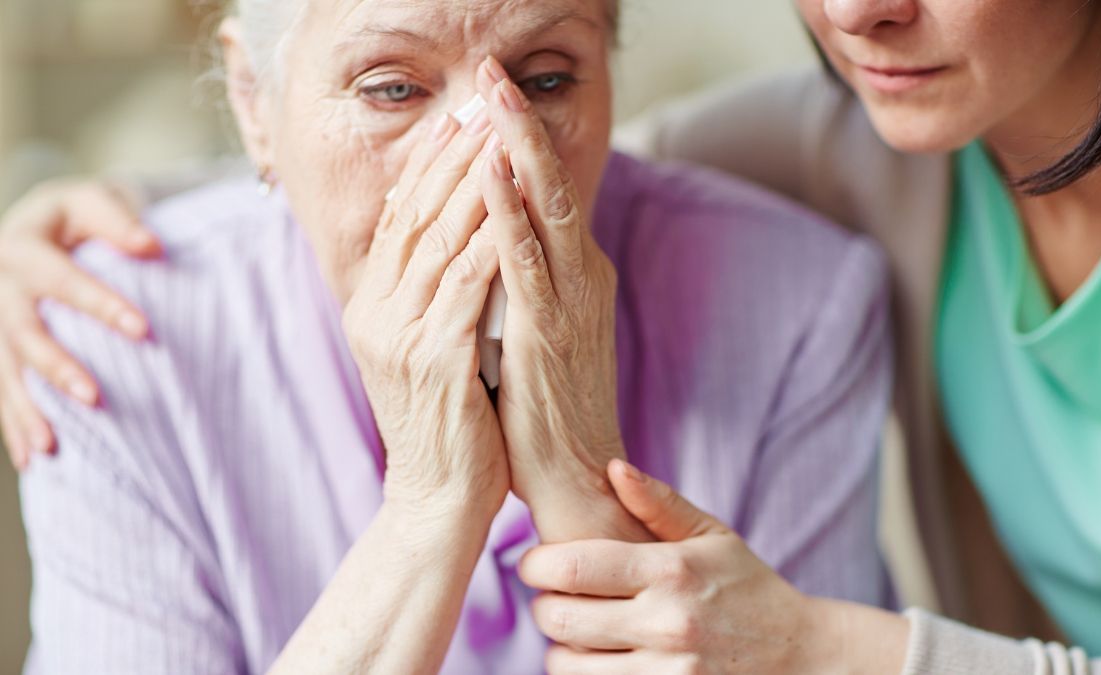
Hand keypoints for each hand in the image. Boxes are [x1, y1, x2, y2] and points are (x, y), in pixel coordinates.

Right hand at [0, 180, 159, 469]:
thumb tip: (152, 246)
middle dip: (57, 367)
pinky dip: (14, 423)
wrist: (37, 225)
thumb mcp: (93, 203)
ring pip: (4, 369)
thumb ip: (118, 222)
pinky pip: (0, 388)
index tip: (145, 331)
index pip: (64, 280)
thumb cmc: (77, 216)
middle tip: (95, 398)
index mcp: (23, 246)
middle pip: (25, 332)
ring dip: (27, 409)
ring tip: (51, 447)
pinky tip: (32, 459)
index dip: (102, 304)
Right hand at [341, 106, 510, 517]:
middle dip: (453, 158)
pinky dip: (486, 242)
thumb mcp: (426, 345)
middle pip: (415, 217)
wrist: (438, 496)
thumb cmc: (447, 419)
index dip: (431, 166)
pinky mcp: (433, 362)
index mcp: (372, 306)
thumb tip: (449, 235)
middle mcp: (375, 314)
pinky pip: (463, 288)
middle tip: (483, 109)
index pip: (400, 219)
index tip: (461, 122)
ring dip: (472, 186)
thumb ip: (429, 292)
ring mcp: (399, 337)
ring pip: (438, 242)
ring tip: (499, 138)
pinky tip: (508, 207)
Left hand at [473, 57, 642, 542]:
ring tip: (492, 97)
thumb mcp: (537, 325)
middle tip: (493, 70)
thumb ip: (525, 277)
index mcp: (574, 272)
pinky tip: (490, 173)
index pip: (547, 191)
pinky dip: (508, 212)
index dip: (520, 138)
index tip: (491, 93)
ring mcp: (569, 300)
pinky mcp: (548, 331)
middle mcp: (580, 274)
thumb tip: (497, 230)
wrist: (576, 474)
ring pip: (545, 208)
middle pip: (552, 182)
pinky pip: (526, 261)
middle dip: (520, 122)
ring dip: (516, 148)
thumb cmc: (546, 404)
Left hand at [519, 459, 818, 673]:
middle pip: (559, 618)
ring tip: (576, 632)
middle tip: (552, 597)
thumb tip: (612, 468)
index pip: (573, 566)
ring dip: (561, 647)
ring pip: (568, 665)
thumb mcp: (713, 537)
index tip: (534, 563)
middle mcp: (666, 624)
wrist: (802, 657)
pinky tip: (598, 659)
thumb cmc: (750, 588)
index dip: (536, 564)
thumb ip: (659, 504)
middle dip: (543, 605)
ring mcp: (667, 673)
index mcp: (671, 571)